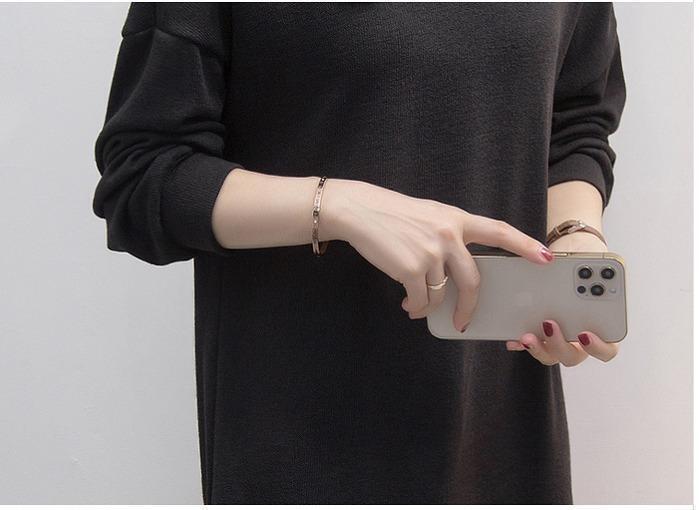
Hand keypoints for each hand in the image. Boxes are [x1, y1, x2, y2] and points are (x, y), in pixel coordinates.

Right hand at [322, 179, 554, 331]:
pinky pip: (422, 300)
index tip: (545, 258)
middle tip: (465, 321)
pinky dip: (415, 307)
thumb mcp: (428, 216)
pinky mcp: (411, 268)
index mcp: (456, 219)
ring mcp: (431, 252)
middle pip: (473, 280)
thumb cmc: (392, 214)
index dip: (524, 245)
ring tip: (415, 305)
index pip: (498, 231)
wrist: (359, 210)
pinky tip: (407, 305)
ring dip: (429, 306)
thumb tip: (453, 276)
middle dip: (469, 306)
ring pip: (442, 294)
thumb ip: (448, 237)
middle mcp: (448, 235)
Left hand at [505, 231, 620, 364]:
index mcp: (602, 326)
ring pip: (550, 354)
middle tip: (548, 324)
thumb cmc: (587, 260)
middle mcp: (580, 337)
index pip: (607, 349)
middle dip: (559, 344)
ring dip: (538, 347)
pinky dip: (521, 342)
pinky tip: (513, 336)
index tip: (585, 334)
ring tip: (526, 335)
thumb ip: (591, 270)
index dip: (598, 347)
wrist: (570, 251)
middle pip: (572, 355)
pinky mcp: (538, 331)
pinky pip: (529, 344)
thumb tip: (581, 274)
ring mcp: (558, 337)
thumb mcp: (592, 261)